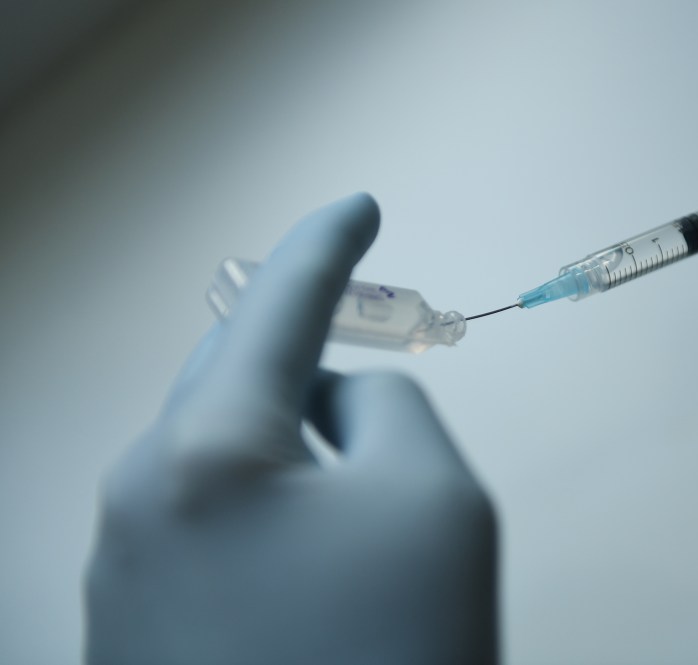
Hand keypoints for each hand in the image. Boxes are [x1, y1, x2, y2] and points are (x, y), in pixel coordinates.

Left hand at [84, 194, 497, 664]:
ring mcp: (118, 572)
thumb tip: (330, 396)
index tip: (360, 204)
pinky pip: (201, 522)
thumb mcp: (433, 500)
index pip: (276, 309)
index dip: (329, 246)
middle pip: (226, 379)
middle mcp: (134, 501)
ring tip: (347, 497)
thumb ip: (383, 406)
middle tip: (358, 354)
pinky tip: (304, 562)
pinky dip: (260, 506)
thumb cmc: (398, 649)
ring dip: (282, 442)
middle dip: (295, 351)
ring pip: (212, 456)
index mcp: (203, 455)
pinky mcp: (130, 630)